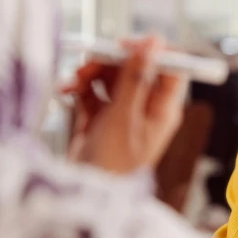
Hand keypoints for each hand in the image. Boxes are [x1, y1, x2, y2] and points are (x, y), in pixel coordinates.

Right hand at [62, 37, 187, 173]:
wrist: (83, 194)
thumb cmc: (112, 162)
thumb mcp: (124, 116)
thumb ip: (136, 77)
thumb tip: (154, 43)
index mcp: (163, 108)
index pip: (171, 67)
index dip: (151, 50)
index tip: (126, 44)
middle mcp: (146, 107)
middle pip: (136, 67)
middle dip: (110, 61)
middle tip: (89, 63)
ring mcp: (123, 112)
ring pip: (111, 77)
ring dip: (91, 73)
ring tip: (74, 81)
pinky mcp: (100, 118)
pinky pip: (92, 91)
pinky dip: (80, 88)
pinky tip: (66, 91)